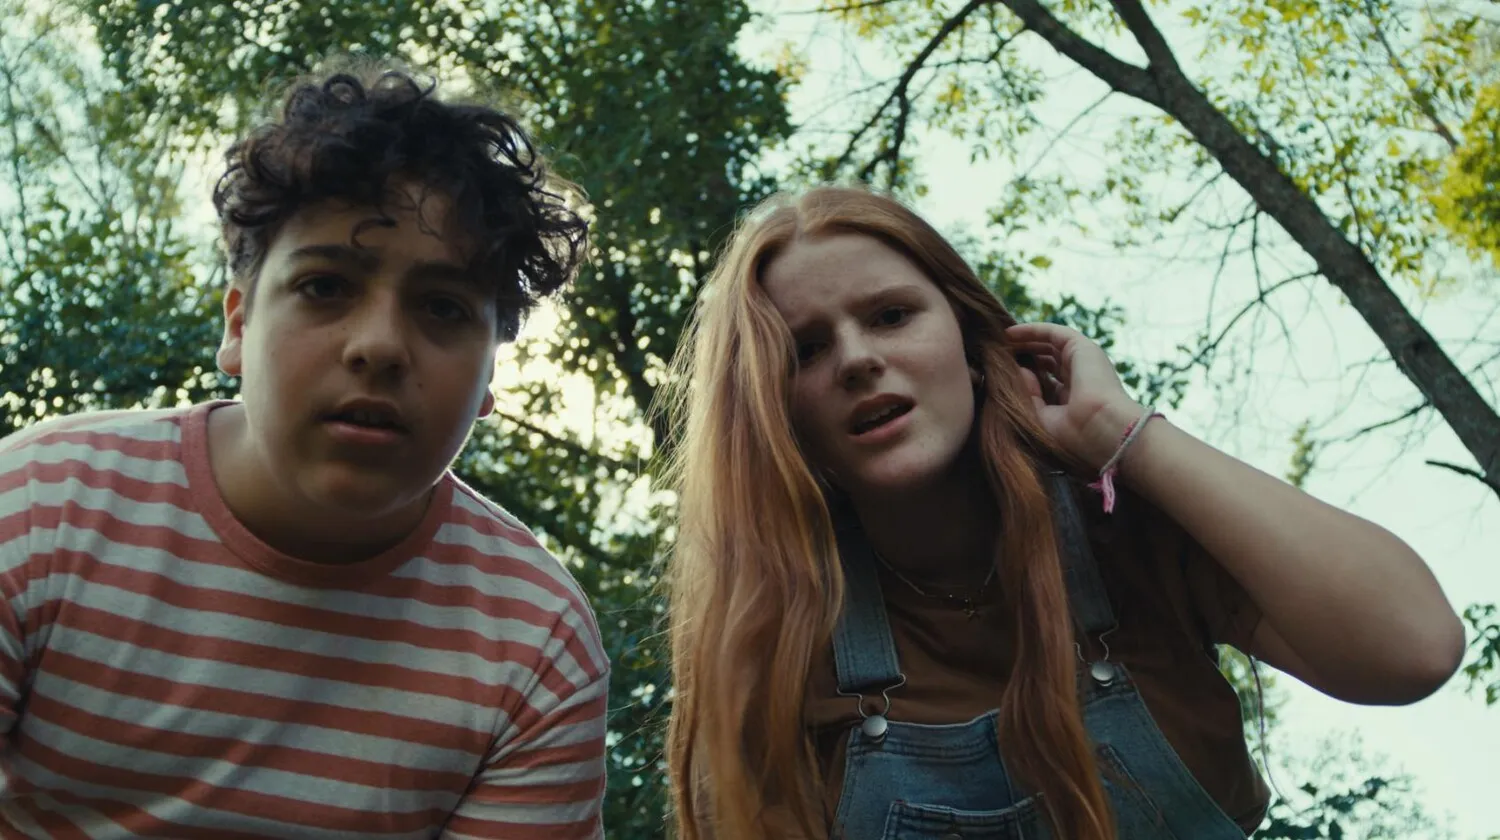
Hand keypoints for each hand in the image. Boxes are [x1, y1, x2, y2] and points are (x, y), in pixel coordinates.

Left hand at [1005, 322, 1144, 470]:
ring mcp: (1083, 361)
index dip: (1026, 375)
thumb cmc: (1074, 433)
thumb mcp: (1042, 417)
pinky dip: (1031, 330)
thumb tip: (1019, 371)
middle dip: (1024, 355)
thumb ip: (1029, 395)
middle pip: (1048, 359)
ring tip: (1001, 341)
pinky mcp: (1082, 348)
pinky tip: (1009, 333)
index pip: (1048, 381)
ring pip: (1049, 343)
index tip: (1003, 373)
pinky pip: (1053, 332)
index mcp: (1075, 398)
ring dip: (1025, 340)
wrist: (1101, 428)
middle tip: (999, 354)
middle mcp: (1080, 377)